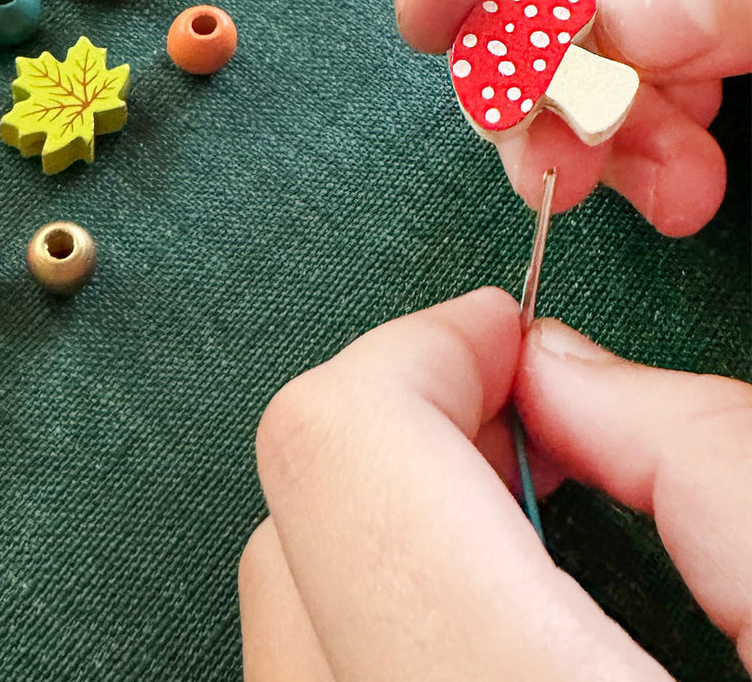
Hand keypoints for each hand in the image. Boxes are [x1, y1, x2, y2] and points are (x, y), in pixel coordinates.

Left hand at [239, 288, 751, 679]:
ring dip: (390, 504)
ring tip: (522, 522)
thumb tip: (557, 362)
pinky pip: (301, 644)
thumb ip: (696, 457)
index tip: (506, 336)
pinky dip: (375, 582)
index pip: (339, 443)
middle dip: (415, 418)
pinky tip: (479, 596)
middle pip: (296, 499)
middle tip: (537, 427)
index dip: (421, 349)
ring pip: (284, 574)